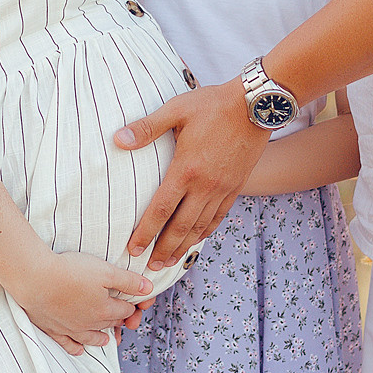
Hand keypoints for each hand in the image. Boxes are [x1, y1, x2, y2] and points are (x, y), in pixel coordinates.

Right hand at [6, 251, 153, 355]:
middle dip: (119, 321)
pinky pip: (67, 344)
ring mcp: (71, 329)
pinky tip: (79, 350)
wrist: (36, 280)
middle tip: (124, 321)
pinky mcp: (53, 329)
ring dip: (100, 338)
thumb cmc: (71, 271)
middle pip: (109, 323)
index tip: (135, 302)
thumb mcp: (106, 271)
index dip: (132, 305)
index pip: (125, 310)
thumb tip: (149, 288)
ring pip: (91, 337)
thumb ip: (128, 281)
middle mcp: (90, 323)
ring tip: (107, 340)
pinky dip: (75, 348)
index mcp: (105, 309)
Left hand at [115, 80, 270, 268]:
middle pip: (181, 226)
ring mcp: (222, 188)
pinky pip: (219, 216)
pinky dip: (206, 231)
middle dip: (164, 249)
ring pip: (200, 226)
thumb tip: (118, 139)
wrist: (255, 105)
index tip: (133, 249)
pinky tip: (197, 239)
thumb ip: (147, 127)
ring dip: (184, 246)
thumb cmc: (213, 104)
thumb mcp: (176, 109)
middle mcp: (205, 185)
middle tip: (150, 267)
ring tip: (170, 261)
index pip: (161, 209)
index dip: (146, 232)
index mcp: (186, 169)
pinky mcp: (236, 186)